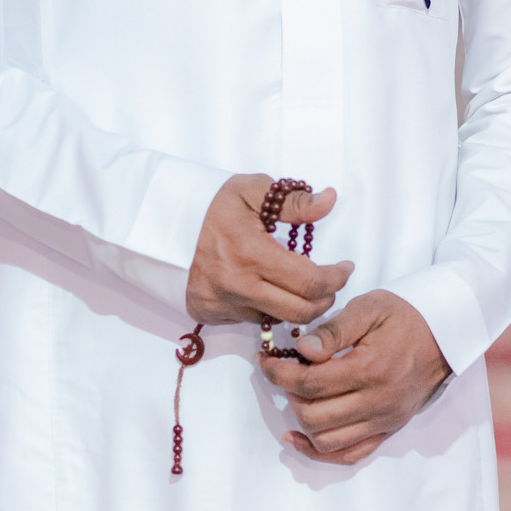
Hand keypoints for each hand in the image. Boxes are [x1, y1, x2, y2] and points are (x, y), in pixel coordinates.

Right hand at [185, 175, 351, 325]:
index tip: (345, 268)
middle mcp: (237, 286)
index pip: (311, 282)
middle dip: (325, 299)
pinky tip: (265, 287)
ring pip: (276, 319)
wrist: (164, 223)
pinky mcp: (209, 314)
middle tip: (330, 283)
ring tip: (300, 285)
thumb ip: (295, 202)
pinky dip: (266, 307)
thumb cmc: (213, 205)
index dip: (337, 278)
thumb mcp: (254, 190)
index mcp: (251, 253)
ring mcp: (221, 304)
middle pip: (300, 312)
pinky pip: (251, 319)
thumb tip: (329, 200)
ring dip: (296, 306)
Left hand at [259, 289, 451, 464]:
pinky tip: (299, 436)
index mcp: (370, 369)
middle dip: (289, 395)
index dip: (279, 373)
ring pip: (327, 440)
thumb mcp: (369, 308)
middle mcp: (378, 402)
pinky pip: (349, 455)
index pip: (311, 382)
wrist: (445, 333)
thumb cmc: (405, 315)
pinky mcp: (388, 430)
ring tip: (296, 395)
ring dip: (301, 421)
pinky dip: (320, 451)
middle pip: (314, 415)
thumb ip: (333, 330)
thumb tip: (302, 350)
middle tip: (283, 373)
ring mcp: (384, 420)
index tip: (266, 361)